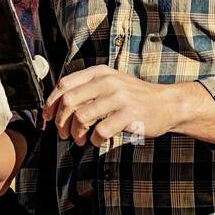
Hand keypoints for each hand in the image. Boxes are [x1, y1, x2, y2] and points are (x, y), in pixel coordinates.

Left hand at [43, 66, 181, 146]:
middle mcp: (107, 82)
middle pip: (69, 101)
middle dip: (61, 122)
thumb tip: (56, 105)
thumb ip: (87, 88)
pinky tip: (97, 142)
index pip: (64, 84)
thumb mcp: (111, 82)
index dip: (51, 103)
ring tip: (80, 140)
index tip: (47, 118)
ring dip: (76, 133)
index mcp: (99, 72)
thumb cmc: (135, 96)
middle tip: (64, 134)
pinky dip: (94, 140)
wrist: (167, 103)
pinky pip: (101, 131)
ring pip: (82, 117)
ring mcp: (119, 98)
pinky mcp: (129, 115)